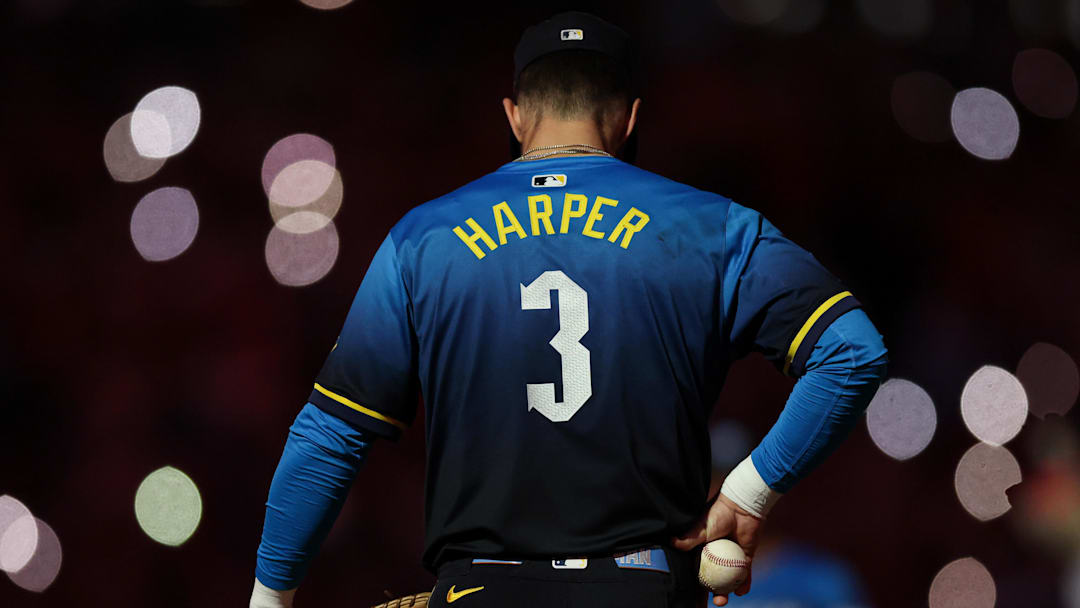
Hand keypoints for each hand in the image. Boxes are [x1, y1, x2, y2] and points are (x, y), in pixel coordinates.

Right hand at [671, 492, 763, 606]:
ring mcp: (731, 558)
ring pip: (728, 580)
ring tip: (722, 601)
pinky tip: (742, 592)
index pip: (696, 570)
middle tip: (710, 600)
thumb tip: (670, 543)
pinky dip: (744, 583)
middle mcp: (716, 556)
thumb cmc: (718, 515)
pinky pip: (745, 574)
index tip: (689, 597)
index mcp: (702, 550)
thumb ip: (688, 538)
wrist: (741, 507)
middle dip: (710, 593)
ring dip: (726, 592)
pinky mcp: (745, 558)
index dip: (693, 584)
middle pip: (712, 579)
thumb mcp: (701, 528)